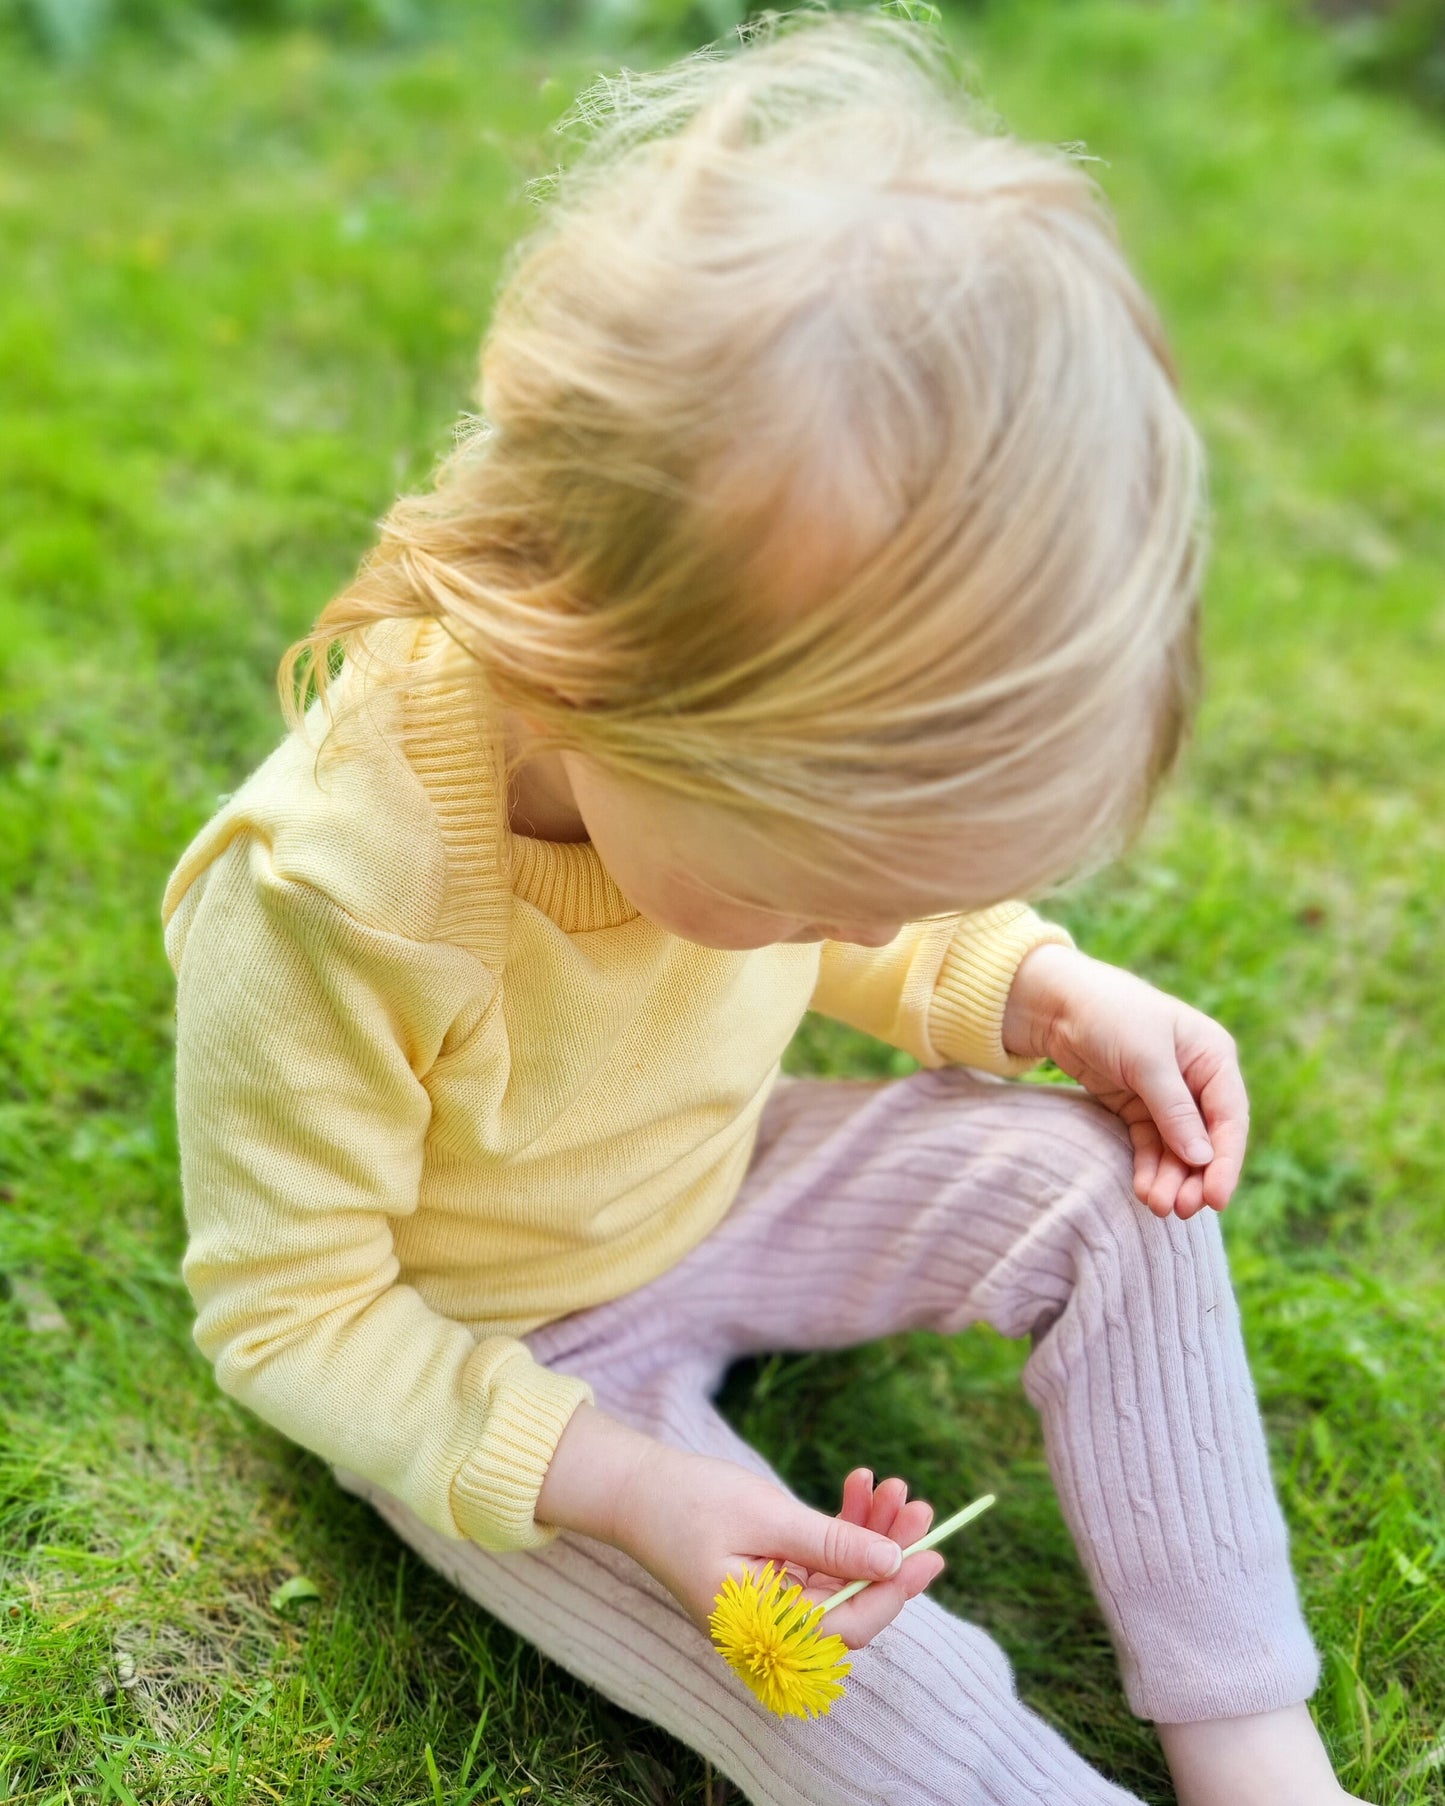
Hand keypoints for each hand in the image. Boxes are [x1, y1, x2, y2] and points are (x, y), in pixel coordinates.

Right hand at [535, 1406, 943, 1648]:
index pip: (847, 1627)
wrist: (635, 1490)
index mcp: (761, 1630)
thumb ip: (830, 1543)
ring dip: (868, 1533)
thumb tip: (893, 1562)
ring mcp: (770, 1606)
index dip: (893, 1592)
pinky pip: (820, 1562)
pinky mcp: (769, 1580)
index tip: (930, 1555)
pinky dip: (841, 1528)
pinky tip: (857, 1486)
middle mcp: (769, 1629)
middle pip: (849, 1601)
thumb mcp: (767, 1517)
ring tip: (889, 1485)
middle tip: (918, 1507)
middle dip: (887, 1553)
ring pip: (840, 1577)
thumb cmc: (691, 1502)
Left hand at [1001, 943, 1247, 1219]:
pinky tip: (1145, 1190)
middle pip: (1206, 1138)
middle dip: (1196, 1176)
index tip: (1217, 1199)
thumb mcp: (1144, 1058)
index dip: (1226, 1160)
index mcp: (1212, 1056)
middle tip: (1182, 1209)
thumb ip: (1174, 1108)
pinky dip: (1150, 1167)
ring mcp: (1167, 1095)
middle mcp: (1196, 1078)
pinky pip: (1150, 1143)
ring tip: (1157, 1206)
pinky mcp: (1137, 1105)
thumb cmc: (1109, 1015)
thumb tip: (1202, 1158)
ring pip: (1178, 1147)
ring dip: (1171, 1178)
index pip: (1229, 1117)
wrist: (1056, 1002)